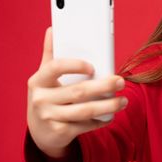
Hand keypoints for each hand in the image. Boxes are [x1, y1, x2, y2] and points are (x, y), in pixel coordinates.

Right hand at [26, 27, 127, 157]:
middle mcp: (41, 99)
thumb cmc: (47, 97)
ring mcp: (49, 117)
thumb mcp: (44, 77)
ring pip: (86, 111)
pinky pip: (86, 125)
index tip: (93, 66)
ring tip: (123, 101)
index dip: (75, 65)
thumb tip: (53, 29)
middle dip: (104, 86)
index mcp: (38, 80)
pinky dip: (101, 121)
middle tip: (121, 81)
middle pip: (79, 91)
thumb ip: (50, 54)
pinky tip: (111, 115)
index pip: (55, 67)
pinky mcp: (60, 133)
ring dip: (109, 106)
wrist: (40, 132)